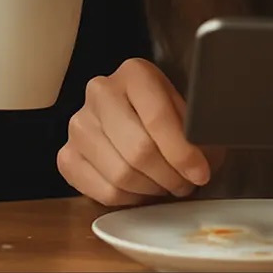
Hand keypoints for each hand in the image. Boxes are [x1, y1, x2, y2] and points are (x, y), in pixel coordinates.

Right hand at [58, 58, 223, 206]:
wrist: (128, 108)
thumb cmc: (161, 109)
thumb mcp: (183, 104)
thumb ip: (195, 127)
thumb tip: (205, 160)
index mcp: (134, 72)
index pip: (157, 118)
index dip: (182, 152)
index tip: (200, 172)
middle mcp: (100, 92)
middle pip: (139, 150)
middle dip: (169, 175)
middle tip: (185, 183)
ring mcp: (78, 124)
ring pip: (121, 175)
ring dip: (152, 189)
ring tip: (167, 185)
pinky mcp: (67, 155)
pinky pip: (103, 192)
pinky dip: (130, 199)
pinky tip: (143, 189)